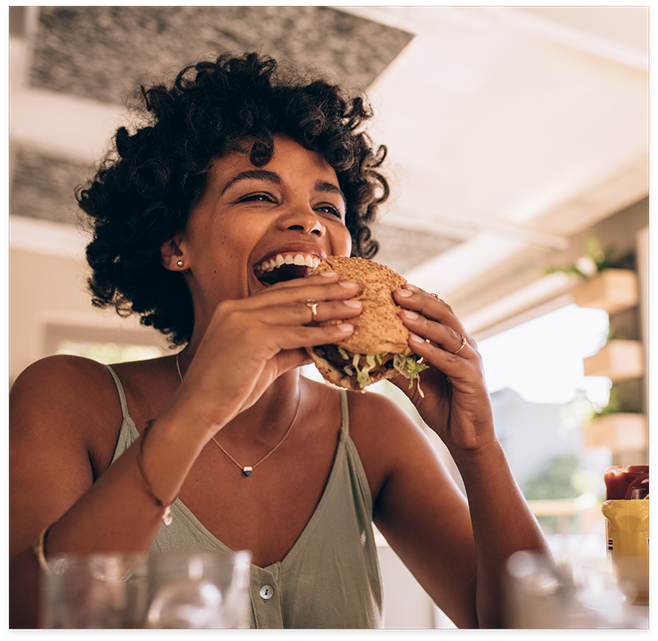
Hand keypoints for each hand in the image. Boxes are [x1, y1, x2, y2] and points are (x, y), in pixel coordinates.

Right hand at [172, 273, 360, 438]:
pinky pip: (297, 333)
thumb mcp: (263, 363)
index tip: (332, 280)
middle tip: (353, 286)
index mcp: (235, 309)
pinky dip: (323, 333)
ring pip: (298, 311)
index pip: (279, 292)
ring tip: (357, 307)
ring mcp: (244, 320)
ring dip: (332, 309)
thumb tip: (317, 346)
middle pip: (292, 294)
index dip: (308, 285)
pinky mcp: (252, 337)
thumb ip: (288, 349)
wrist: (198, 408)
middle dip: (326, 289)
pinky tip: (344, 331)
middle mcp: (238, 308)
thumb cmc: (227, 389)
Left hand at [391, 284, 494, 451]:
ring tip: (402, 313)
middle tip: (397, 291)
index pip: (437, 311)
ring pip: (447, 334)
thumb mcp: (414, 381)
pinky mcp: (471, 378)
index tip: (395, 286)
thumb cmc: (442, 406)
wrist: (465, 437)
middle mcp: (464, 346)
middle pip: (444, 314)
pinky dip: (430, 350)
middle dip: (420, 301)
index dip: (418, 297)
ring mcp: (471, 360)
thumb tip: (369, 353)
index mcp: (452, 342)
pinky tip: (412, 343)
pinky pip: (449, 360)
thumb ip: (397, 365)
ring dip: (424, 322)